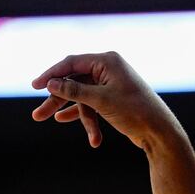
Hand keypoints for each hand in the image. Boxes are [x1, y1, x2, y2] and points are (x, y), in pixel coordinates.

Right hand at [31, 52, 176, 149]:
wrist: (159, 132)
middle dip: (57, 99)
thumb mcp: (101, 101)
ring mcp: (110, 84)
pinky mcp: (113, 100)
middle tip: (38, 115)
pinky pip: (91, 104)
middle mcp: (108, 69)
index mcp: (106, 61)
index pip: (71, 63)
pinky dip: (83, 115)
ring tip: (54, 121)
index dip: (51, 75)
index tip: (34, 86)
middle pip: (74, 81)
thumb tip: (51, 83)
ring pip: (82, 96)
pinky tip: (64, 119)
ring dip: (76, 113)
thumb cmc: (134, 112)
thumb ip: (74, 90)